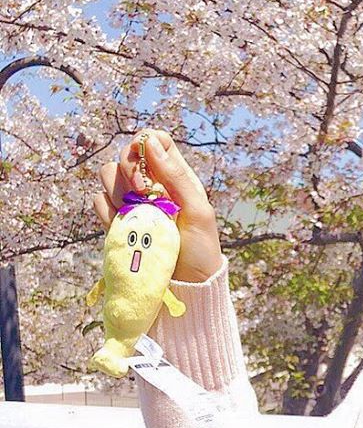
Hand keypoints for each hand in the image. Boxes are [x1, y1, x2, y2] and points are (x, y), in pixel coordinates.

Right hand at [93, 129, 225, 282]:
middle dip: (129, 168)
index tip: (146, 159)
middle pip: (125, 155)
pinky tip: (122, 225)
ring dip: (118, 189)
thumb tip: (150, 141)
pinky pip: (98, 203)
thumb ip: (176, 175)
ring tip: (137, 213)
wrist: (185, 286)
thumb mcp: (198, 210)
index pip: (154, 142)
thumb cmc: (200, 248)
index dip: (145, 143)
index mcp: (175, 177)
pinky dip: (106, 210)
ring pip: (107, 176)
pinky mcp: (116, 223)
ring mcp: (132, 203)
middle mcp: (151, 186)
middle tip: (143, 192)